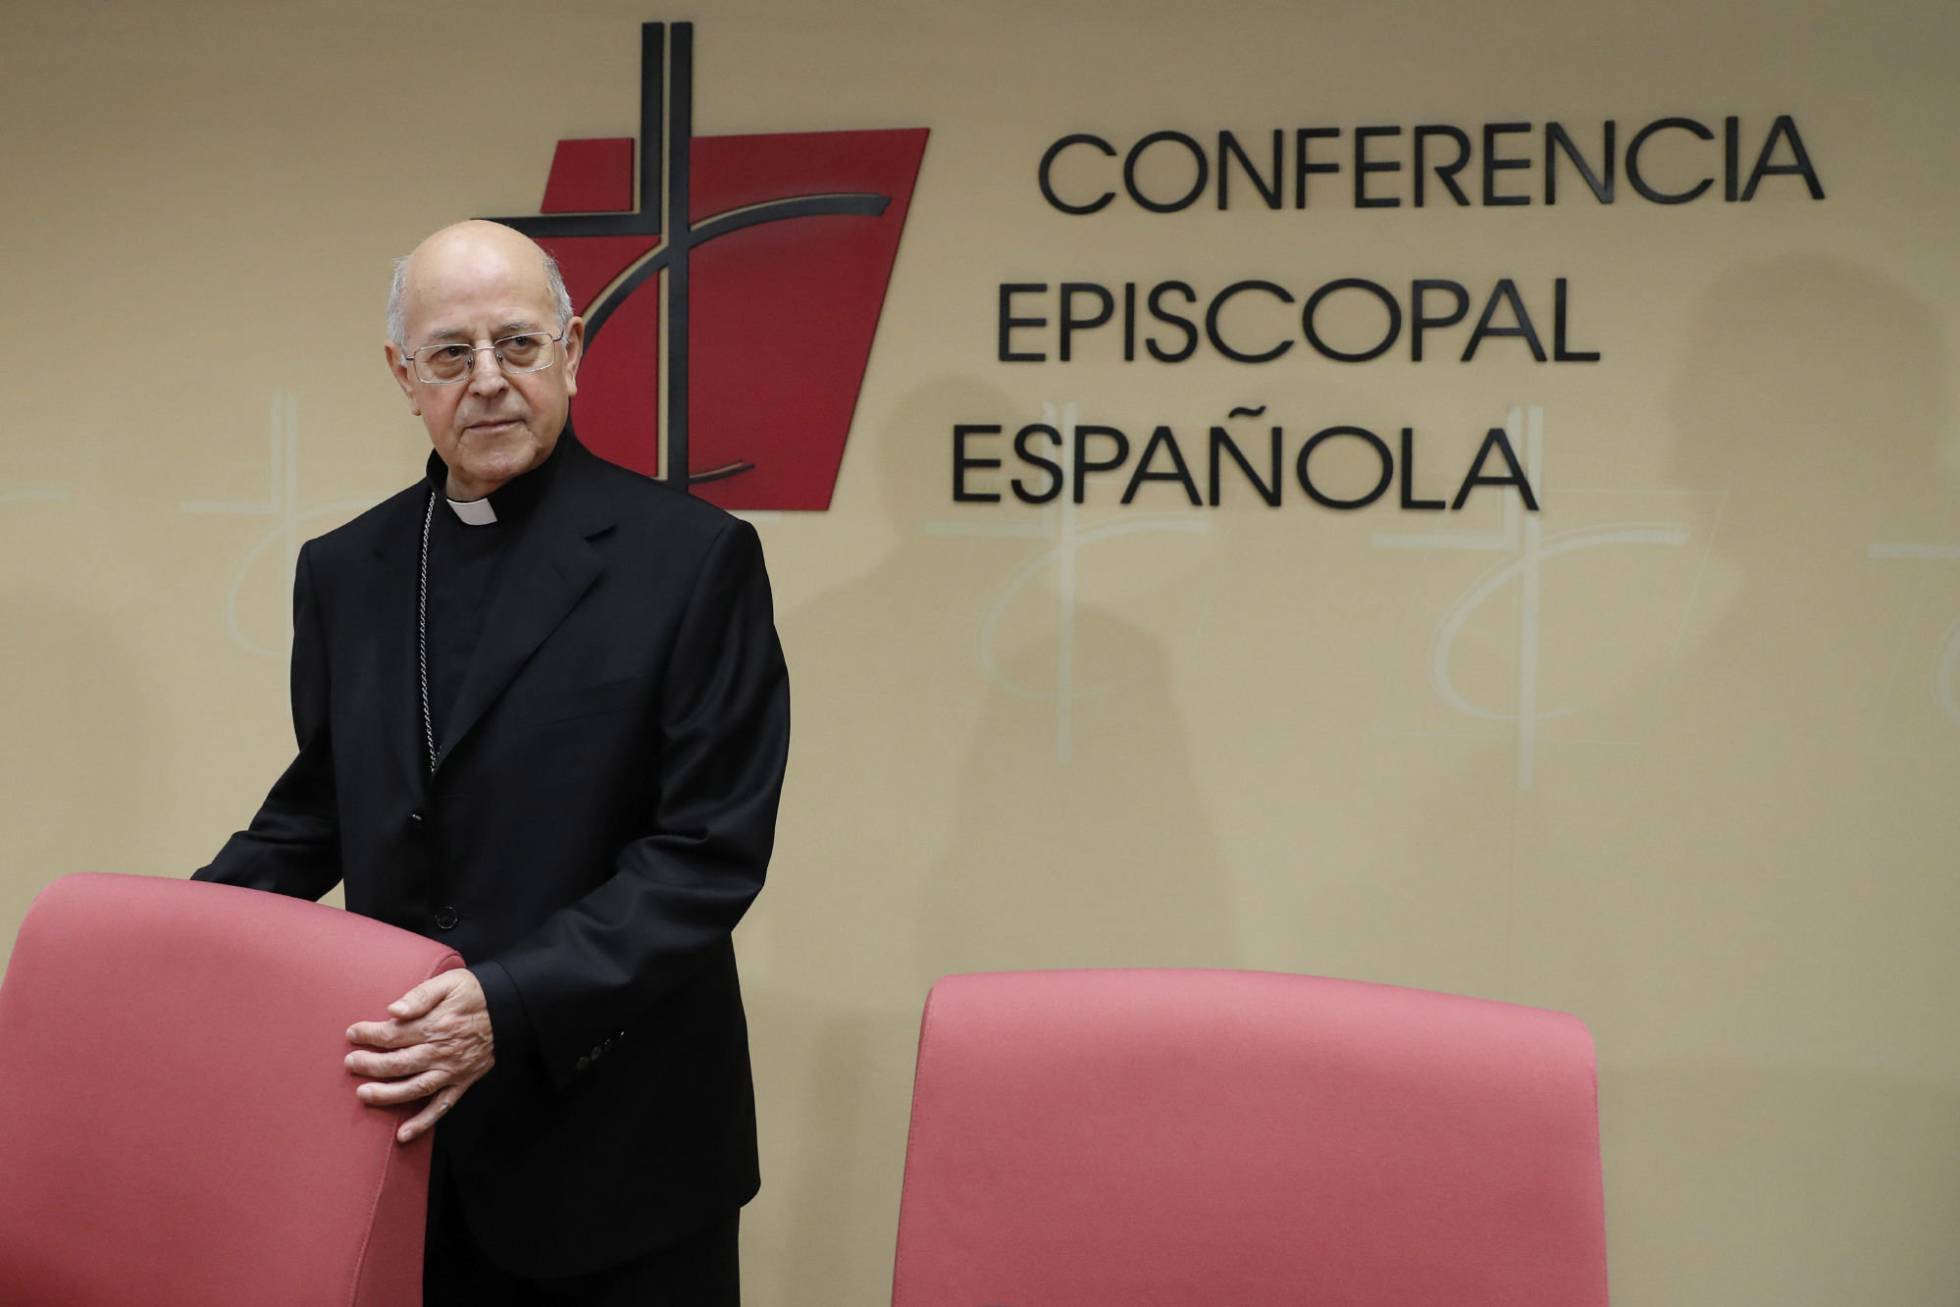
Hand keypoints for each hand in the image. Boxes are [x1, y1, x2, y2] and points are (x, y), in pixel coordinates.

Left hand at [345, 969, 495, 1144]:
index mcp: (435, 1025)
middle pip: (398, 1063)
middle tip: (350, 1063)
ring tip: (363, 1094)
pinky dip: (423, 1122)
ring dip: (387, 1095)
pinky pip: (441, 1106)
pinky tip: (403, 1134)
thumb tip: (394, 1010)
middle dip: (370, 1064)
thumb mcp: (448, 983)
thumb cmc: (474, 993)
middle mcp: (441, 1051)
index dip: (369, 1034)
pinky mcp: (462, 1082)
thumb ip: (419, 996)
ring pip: (414, 1088)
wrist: (509, 1008)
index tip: (352, 1033)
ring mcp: (452, 1070)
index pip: (394, 1034)